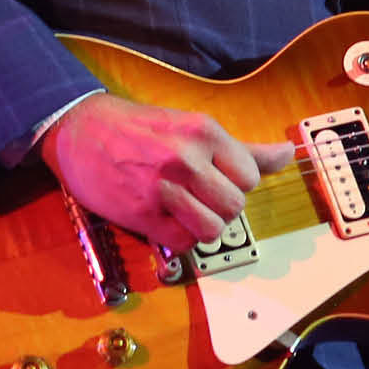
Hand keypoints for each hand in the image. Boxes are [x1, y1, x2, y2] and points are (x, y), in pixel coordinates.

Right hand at [38, 92, 294, 253]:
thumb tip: (287, 154)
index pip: (251, 177)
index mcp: (205, 132)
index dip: (238, 185)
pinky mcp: (140, 213)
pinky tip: (168, 222)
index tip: (219, 181)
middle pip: (235, 206)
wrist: (80, 129)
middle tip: (201, 199)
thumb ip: (243, 148)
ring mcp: (162, 187)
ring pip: (213, 229)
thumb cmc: (142, 129)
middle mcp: (186, 158)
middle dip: (223, 208)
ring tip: (186, 212)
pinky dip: (181, 239)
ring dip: (204, 227)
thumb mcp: (194, 127)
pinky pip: (182, 242)